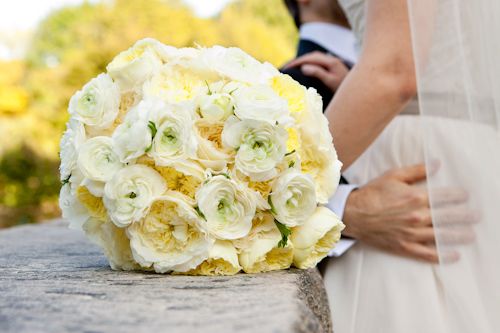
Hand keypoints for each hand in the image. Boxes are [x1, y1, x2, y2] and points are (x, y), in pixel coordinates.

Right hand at [282, 51, 348, 91]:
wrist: (360, 90)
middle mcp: (332, 59)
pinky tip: (308, 67)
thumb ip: (318, 73)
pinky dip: (311, 63)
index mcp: (330, 62)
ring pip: (316, 57)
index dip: (297, 62)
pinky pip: (320, 61)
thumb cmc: (345, 88)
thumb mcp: (330, 82)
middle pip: (312, 56)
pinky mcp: (335, 66)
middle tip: (287, 67)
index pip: (310, 58)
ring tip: (295, 67)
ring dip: (305, 60)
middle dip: (299, 60)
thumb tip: (304, 67)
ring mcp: (334, 62)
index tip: (286, 67)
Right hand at [342, 164, 477, 262]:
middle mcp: (416, 216)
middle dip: (465, 217)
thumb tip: (437, 164)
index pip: (445, 197)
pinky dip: (442, 256)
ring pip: (442, 236)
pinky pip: (427, 254)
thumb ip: (417, 171)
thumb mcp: (393, 176)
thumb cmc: (372, 193)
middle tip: (476, 217)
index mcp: (415, 197)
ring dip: (459, 236)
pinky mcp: (404, 247)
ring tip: (470, 236)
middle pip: (448, 218)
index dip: (458, 196)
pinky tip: (453, 255)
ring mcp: (411, 234)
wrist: (353, 214)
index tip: (465, 196)